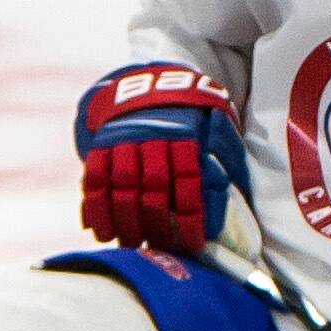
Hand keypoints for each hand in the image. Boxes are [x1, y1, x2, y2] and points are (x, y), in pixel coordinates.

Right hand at [76, 61, 241, 254]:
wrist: (144, 82)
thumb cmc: (187, 110)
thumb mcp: (215, 116)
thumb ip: (226, 147)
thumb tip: (236, 183)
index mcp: (185, 132)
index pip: (190, 180)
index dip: (191, 214)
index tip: (193, 242)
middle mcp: (153, 137)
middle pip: (155, 189)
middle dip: (158, 223)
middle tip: (161, 248)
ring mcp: (122, 142)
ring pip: (123, 188)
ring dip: (127, 222)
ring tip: (132, 244)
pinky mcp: (99, 146)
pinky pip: (94, 182)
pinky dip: (96, 210)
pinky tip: (102, 232)